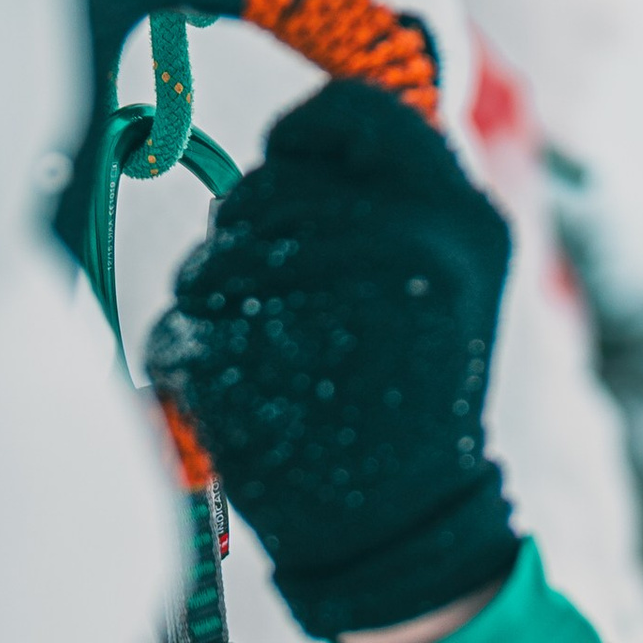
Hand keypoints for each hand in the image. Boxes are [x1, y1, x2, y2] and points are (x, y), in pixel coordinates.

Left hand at [146, 79, 515, 637]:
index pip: (347, 113)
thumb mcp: (454, 279)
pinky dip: (198, 360)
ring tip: (278, 359)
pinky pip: (184, 325)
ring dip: (219, 299)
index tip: (300, 183)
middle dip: (256, 237)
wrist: (406, 528)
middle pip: (265, 187)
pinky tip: (249, 397)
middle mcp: (397, 248)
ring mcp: (319, 306)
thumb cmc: (416, 399)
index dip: (303, 140)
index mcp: (458, 217)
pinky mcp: (247, 363)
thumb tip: (304, 130)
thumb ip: (397, 196)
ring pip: (213, 256)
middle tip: (294, 307)